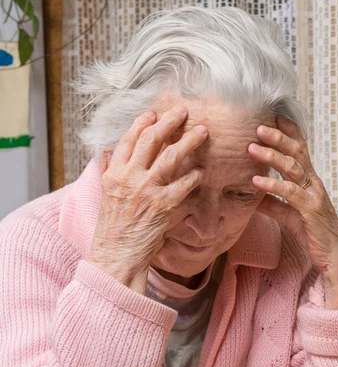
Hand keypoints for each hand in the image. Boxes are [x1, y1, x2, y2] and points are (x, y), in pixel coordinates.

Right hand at [88, 107, 207, 293]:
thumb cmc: (113, 228)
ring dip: (189, 141)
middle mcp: (128, 177)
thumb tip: (109, 152)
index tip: (154, 113)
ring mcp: (145, 190)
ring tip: (202, 132)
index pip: (128, 139)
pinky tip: (202, 171)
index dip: (142, 123)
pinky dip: (193, 176)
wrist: (116, 254)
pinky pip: (183, 185)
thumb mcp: (106, 195)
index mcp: (113, 173)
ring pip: (170, 157)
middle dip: (169, 122)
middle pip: (151, 140)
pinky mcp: (162, 206)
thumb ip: (110, 172)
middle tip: (184, 111)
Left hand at [248, 117, 337, 308]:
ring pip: (294, 168)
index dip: (290, 133)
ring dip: (272, 156)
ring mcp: (314, 195)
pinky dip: (273, 185)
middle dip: (279, 137)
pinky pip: (290, 193)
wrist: (334, 257)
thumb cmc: (313, 234)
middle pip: (297, 153)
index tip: (274, 117)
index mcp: (310, 181)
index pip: (301, 150)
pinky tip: (256, 181)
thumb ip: (273, 204)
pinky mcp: (311, 210)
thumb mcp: (289, 216)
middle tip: (259, 126)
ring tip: (252, 148)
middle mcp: (314, 184)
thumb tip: (253, 196)